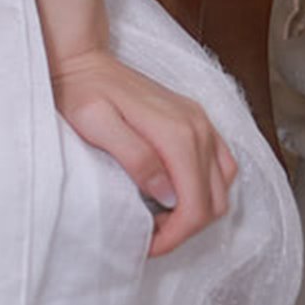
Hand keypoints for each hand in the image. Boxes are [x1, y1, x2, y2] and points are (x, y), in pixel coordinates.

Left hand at [51, 47, 238, 257]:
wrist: (82, 60)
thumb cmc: (81, 91)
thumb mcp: (96, 124)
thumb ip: (136, 158)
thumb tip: (168, 194)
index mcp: (177, 133)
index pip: (196, 205)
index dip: (176, 235)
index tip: (149, 245)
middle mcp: (199, 127)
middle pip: (215, 201)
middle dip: (187, 228)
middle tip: (152, 237)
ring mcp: (201, 122)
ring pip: (223, 186)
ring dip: (198, 210)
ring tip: (161, 218)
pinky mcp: (196, 121)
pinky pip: (220, 165)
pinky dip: (206, 188)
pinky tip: (174, 193)